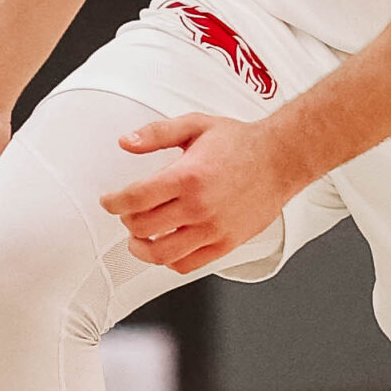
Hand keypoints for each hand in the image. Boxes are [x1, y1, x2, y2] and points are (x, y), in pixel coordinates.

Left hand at [101, 113, 293, 274]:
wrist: (281, 159)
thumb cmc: (240, 143)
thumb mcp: (195, 126)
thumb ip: (156, 134)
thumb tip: (126, 142)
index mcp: (188, 176)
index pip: (135, 198)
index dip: (113, 202)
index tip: (109, 201)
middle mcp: (199, 206)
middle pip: (143, 227)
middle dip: (126, 221)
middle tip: (126, 214)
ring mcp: (213, 228)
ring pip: (161, 254)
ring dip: (141, 248)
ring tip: (138, 239)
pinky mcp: (226, 243)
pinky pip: (188, 265)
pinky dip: (169, 261)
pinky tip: (165, 248)